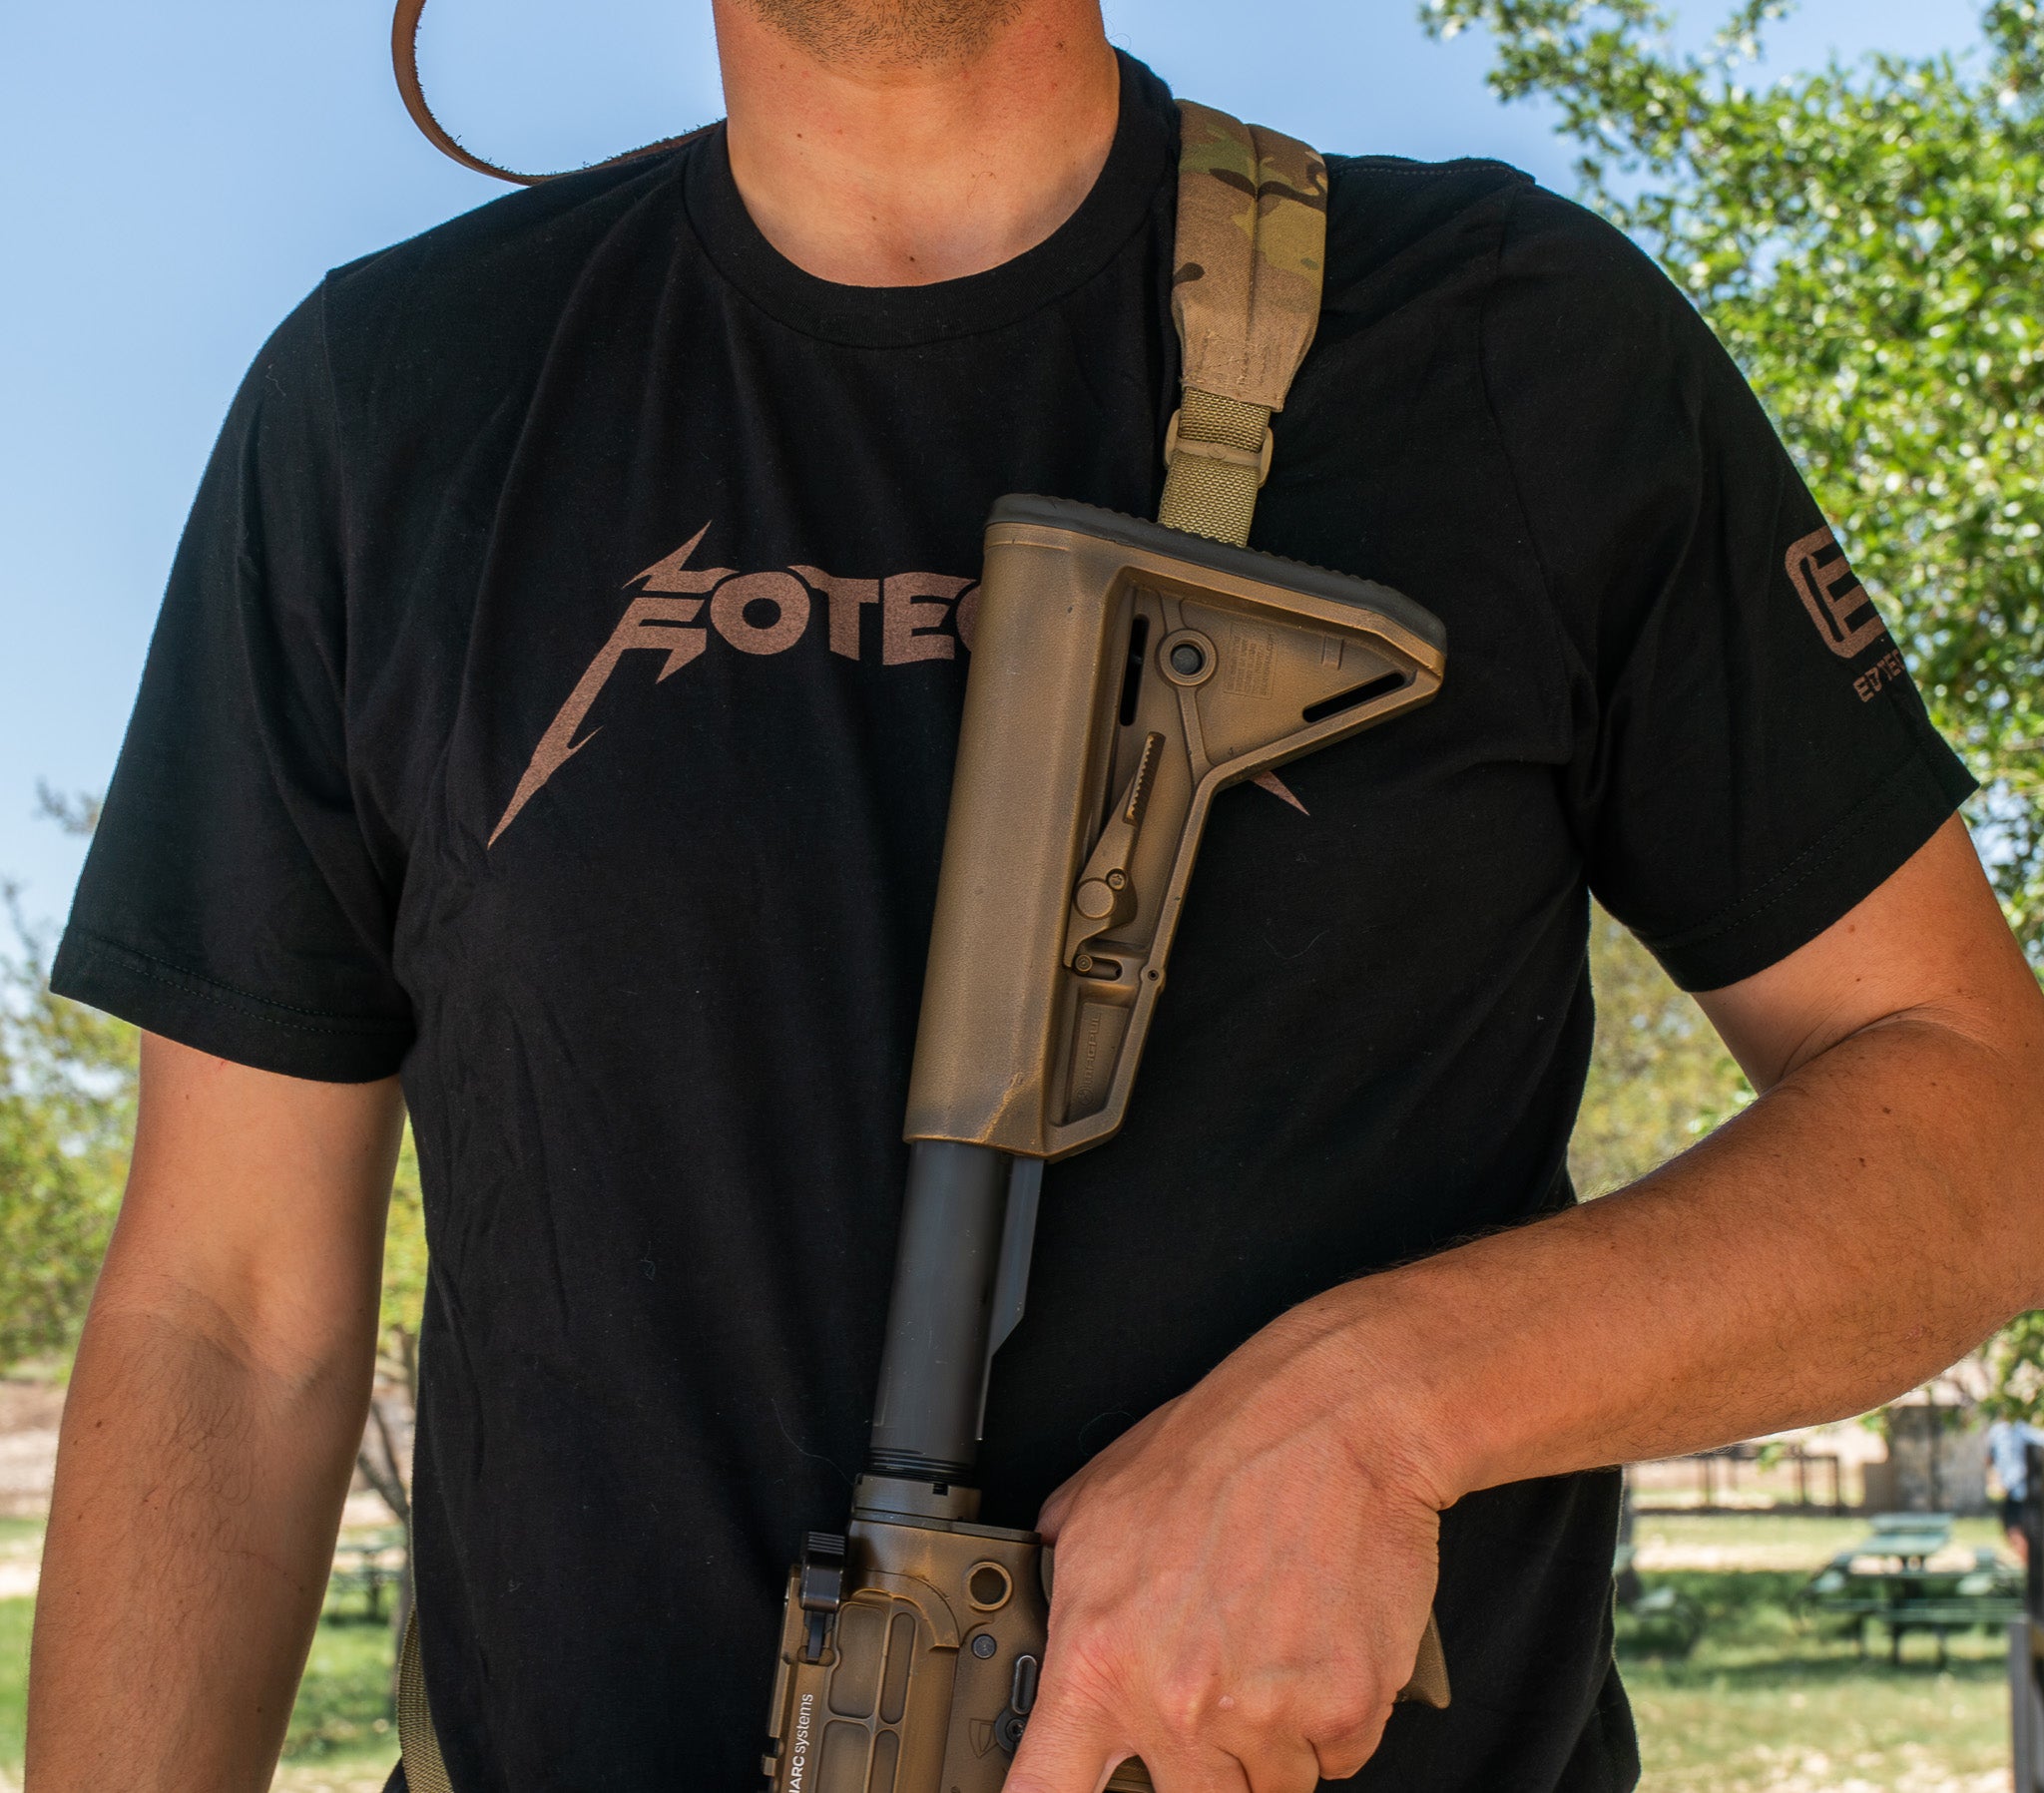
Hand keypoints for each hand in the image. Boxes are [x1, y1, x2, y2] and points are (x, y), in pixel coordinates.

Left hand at [1005, 1297, 1444, 1792]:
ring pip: (1270, 1786)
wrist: (1334, 1420)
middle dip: (1196, 1764)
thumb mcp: (1097, 1502)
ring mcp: (1266, 1716)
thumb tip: (1047, 1601)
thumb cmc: (1223, 1446)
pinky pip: (1338, 1757)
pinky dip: (1333, 1716)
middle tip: (1212, 1694)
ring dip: (1271, 1738)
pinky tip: (1318, 1642)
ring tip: (1271, 1646)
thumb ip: (1063, 1578)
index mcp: (1099, 1658)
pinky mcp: (1347, 1710)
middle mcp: (1176, 1703)